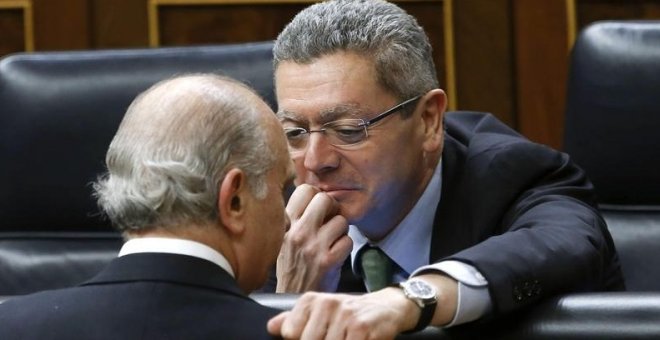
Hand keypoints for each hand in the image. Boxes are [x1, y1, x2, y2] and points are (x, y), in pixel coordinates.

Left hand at [267, 274, 458, 339]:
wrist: (387, 307)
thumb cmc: (350, 313)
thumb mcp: (321, 312)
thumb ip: (295, 320)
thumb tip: (271, 328)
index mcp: (312, 300)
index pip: (290, 333)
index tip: (318, 336)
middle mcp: (327, 304)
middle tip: (335, 337)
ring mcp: (345, 315)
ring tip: (346, 338)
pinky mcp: (361, 328)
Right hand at [276, 184, 352, 291]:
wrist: (292, 297)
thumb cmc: (293, 266)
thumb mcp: (286, 238)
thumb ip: (298, 217)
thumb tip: (317, 194)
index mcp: (286, 224)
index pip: (305, 190)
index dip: (317, 195)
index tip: (320, 208)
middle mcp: (298, 232)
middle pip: (325, 199)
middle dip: (333, 208)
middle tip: (331, 220)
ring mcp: (313, 246)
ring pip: (341, 221)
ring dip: (341, 231)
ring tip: (332, 242)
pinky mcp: (328, 261)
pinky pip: (348, 241)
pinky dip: (345, 247)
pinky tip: (335, 255)